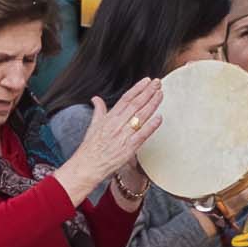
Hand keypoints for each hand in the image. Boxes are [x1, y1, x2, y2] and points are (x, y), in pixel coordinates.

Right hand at [58, 79, 165, 196]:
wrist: (87, 166)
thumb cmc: (90, 148)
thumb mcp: (93, 125)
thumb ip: (98, 110)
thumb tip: (96, 98)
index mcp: (109, 118)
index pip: (126, 99)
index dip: (137, 88)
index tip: (147, 81)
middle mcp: (117, 124)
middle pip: (135, 104)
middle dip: (148, 92)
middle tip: (158, 83)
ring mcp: (123, 136)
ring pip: (140, 116)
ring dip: (152, 104)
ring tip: (160, 94)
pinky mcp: (128, 148)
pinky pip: (142, 135)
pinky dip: (151, 126)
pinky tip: (159, 118)